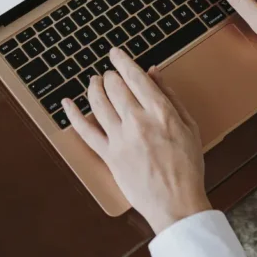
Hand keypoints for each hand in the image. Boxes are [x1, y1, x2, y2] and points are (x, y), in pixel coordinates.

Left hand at [61, 48, 210, 232]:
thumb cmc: (186, 167)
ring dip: (93, 87)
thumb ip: (170, 96)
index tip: (115, 53)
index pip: (135, 77)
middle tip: (109, 74)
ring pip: (98, 103)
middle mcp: (138, 122)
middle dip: (110, 75)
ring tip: (94, 82)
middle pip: (114, 87)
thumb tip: (154, 73)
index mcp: (160, 112)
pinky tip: (67, 104)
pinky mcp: (109, 156)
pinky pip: (85, 132)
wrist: (177, 203)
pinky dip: (73, 115)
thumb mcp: (189, 126)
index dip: (122, 61)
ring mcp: (121, 139)